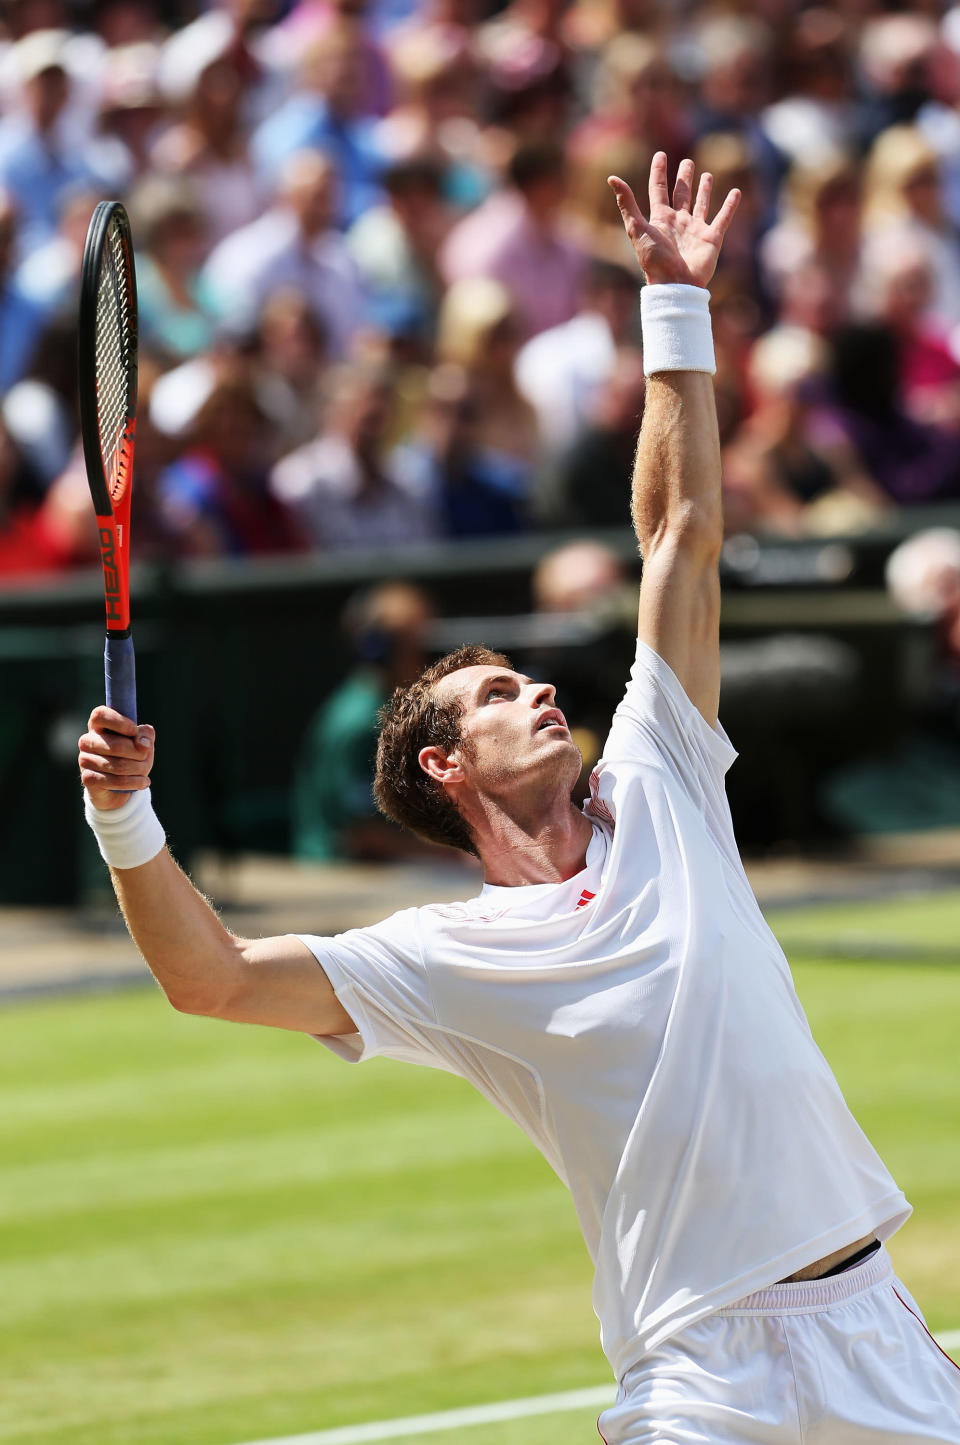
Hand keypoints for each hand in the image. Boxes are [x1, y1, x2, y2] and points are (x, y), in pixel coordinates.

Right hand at [79, 708, 154, 811]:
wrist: (119, 785)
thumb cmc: (131, 756)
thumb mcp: (142, 744)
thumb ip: (145, 736)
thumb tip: (143, 743)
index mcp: (98, 725)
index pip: (100, 715)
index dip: (119, 721)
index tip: (134, 730)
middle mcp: (87, 740)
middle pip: (117, 746)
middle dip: (139, 754)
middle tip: (145, 757)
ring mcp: (84, 759)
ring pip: (119, 766)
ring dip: (139, 770)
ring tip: (145, 772)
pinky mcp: (87, 778)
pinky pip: (115, 781)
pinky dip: (134, 782)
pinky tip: (143, 782)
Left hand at [609, 152, 740, 288]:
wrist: (675, 284)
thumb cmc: (654, 259)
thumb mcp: (637, 228)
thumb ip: (627, 204)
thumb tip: (612, 179)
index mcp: (660, 219)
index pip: (658, 189)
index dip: (659, 172)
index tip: (661, 155)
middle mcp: (678, 222)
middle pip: (681, 194)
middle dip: (683, 178)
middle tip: (687, 163)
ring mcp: (695, 230)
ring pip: (701, 203)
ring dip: (704, 189)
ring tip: (707, 175)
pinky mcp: (711, 238)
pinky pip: (723, 218)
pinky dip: (730, 206)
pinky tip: (736, 193)